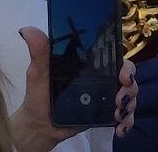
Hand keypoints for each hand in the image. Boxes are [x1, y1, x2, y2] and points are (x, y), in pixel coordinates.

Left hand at [16, 28, 136, 151]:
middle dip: (130, 88)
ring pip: (129, 96)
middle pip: (128, 77)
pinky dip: (127, 121)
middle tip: (119, 99)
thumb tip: (27, 30)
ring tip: (117, 116)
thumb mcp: (38, 73)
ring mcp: (105, 96)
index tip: (125, 77)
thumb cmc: (38, 96)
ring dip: (129, 105)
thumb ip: (39, 52)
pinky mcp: (105, 114)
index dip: (126, 66)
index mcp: (91, 65)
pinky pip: (124, 115)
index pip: (116, 58)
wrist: (38, 126)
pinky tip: (120, 128)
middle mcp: (102, 78)